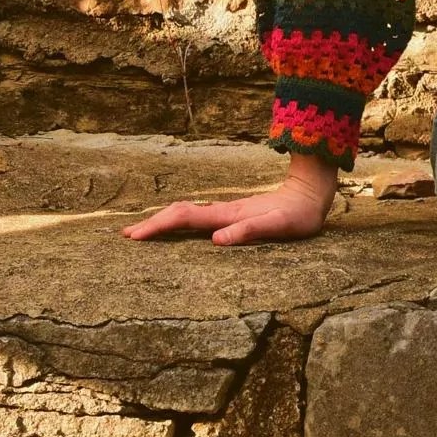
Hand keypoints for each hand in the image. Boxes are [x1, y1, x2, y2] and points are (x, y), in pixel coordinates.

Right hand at [123, 155, 337, 244]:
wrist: (310, 194)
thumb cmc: (298, 215)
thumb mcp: (280, 226)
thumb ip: (250, 231)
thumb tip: (216, 241)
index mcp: (228, 215)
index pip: (185, 218)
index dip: (159, 226)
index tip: (135, 236)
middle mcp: (223, 212)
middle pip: (179, 214)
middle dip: (151, 224)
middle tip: (126, 236)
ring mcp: (226, 213)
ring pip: (186, 214)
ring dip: (161, 223)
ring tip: (140, 233)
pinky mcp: (231, 216)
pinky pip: (197, 219)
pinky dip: (177, 223)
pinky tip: (173, 229)